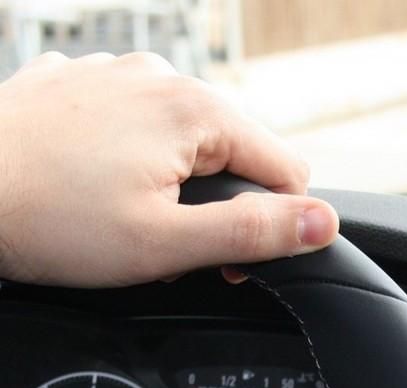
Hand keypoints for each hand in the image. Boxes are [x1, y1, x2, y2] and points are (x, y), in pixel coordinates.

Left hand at [0, 52, 337, 286]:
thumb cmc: (45, 220)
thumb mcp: (165, 246)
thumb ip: (255, 233)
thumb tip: (324, 222)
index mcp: (197, 111)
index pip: (286, 171)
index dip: (268, 227)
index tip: (220, 259)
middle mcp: (160, 77)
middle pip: (232, 151)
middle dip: (211, 202)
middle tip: (158, 242)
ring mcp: (112, 73)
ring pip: (179, 137)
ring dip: (167, 179)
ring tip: (115, 213)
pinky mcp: (72, 81)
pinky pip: (127, 121)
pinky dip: (122, 154)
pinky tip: (86, 183)